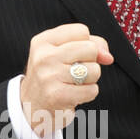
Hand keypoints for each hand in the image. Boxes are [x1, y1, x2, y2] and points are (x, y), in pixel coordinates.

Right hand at [20, 23, 113, 138]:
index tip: (76, 55)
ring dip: (90, 80)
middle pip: (91, 49)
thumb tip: (108, 57)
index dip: (87, 44)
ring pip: (94, 70)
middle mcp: (44, 57)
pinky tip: (74, 95)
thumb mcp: (63, 52)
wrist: (31, 107)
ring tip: (73, 84)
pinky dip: (88, 94)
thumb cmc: (53, 76)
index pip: (82, 31)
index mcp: (43, 41)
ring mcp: (49, 76)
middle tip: (75, 71)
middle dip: (91, 61)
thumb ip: (89, 45)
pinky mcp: (57, 96)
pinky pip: (92, 90)